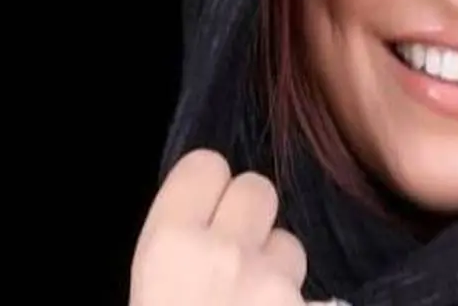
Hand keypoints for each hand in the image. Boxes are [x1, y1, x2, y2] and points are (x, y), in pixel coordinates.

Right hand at [130, 149, 307, 305]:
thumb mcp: (143, 294)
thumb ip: (172, 255)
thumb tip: (195, 232)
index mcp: (170, 249)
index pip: (204, 166)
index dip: (203, 186)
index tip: (199, 210)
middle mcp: (227, 253)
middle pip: (258, 189)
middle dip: (247, 215)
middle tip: (230, 256)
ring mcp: (277, 282)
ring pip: (289, 241)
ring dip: (274, 263)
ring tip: (253, 295)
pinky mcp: (314, 305)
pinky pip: (311, 289)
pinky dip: (294, 300)